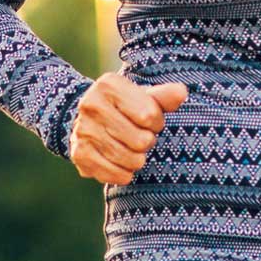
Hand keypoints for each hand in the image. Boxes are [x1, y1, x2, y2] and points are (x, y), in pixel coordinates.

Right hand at [68, 71, 189, 185]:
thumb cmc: (127, 107)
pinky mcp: (79, 155)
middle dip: (148, 141)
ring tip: (132, 149)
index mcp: (109, 85)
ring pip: (131, 160)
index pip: (149, 115)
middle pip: (141, 141)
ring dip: (139, 159)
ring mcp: (83, 130)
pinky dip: (125, 174)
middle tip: (141, 136)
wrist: (90, 119)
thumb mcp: (145, 96)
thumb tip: (181, 93)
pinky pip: (116, 175)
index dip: (156, 122)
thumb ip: (165, 96)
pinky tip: (122, 163)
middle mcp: (91, 105)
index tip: (149, 120)